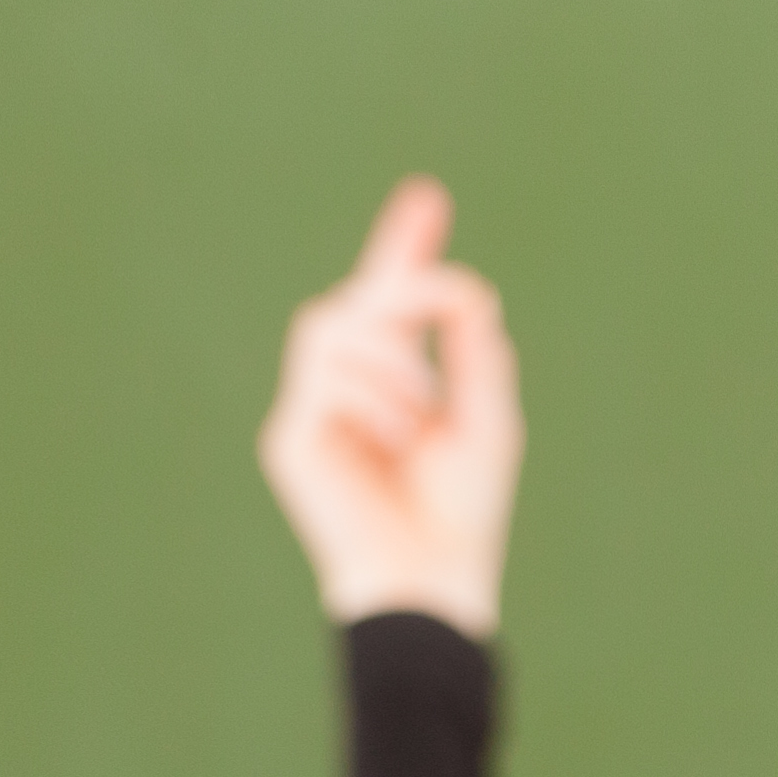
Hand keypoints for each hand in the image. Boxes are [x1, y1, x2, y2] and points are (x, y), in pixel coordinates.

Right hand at [260, 175, 523, 633]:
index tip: (428, 197)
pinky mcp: (289, 436)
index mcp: (400, 382)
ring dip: (392, 356)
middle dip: (404, 283)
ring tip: (425, 409)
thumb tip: (470, 294)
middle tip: (455, 294)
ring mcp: (314, 408)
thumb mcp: (488, 423)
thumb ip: (478, 359)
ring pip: (331, 326)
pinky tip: (399, 437)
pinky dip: (372, 398)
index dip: (406, 248)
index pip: (394, 302)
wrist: (428, 579)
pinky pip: (323, 379)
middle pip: (357, 301)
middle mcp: (349, 387)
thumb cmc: (463, 512)